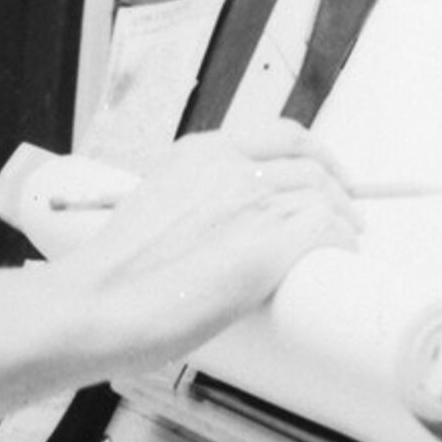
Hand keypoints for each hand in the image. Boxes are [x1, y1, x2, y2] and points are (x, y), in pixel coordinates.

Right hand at [47, 119, 360, 371]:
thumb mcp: (151, 207)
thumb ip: (190, 204)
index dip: (314, 154)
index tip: (323, 173)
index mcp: (198, 155)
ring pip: (324, 196)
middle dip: (336, 187)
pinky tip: (342, 256)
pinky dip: (341, 241)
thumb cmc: (111, 275)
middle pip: (309, 165)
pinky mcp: (268, 249)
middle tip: (345, 212)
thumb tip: (216, 230)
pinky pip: (326, 232)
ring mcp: (250, 206)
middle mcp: (228, 170)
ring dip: (343, 217)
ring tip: (346, 239)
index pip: (279, 136)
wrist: (95, 305)